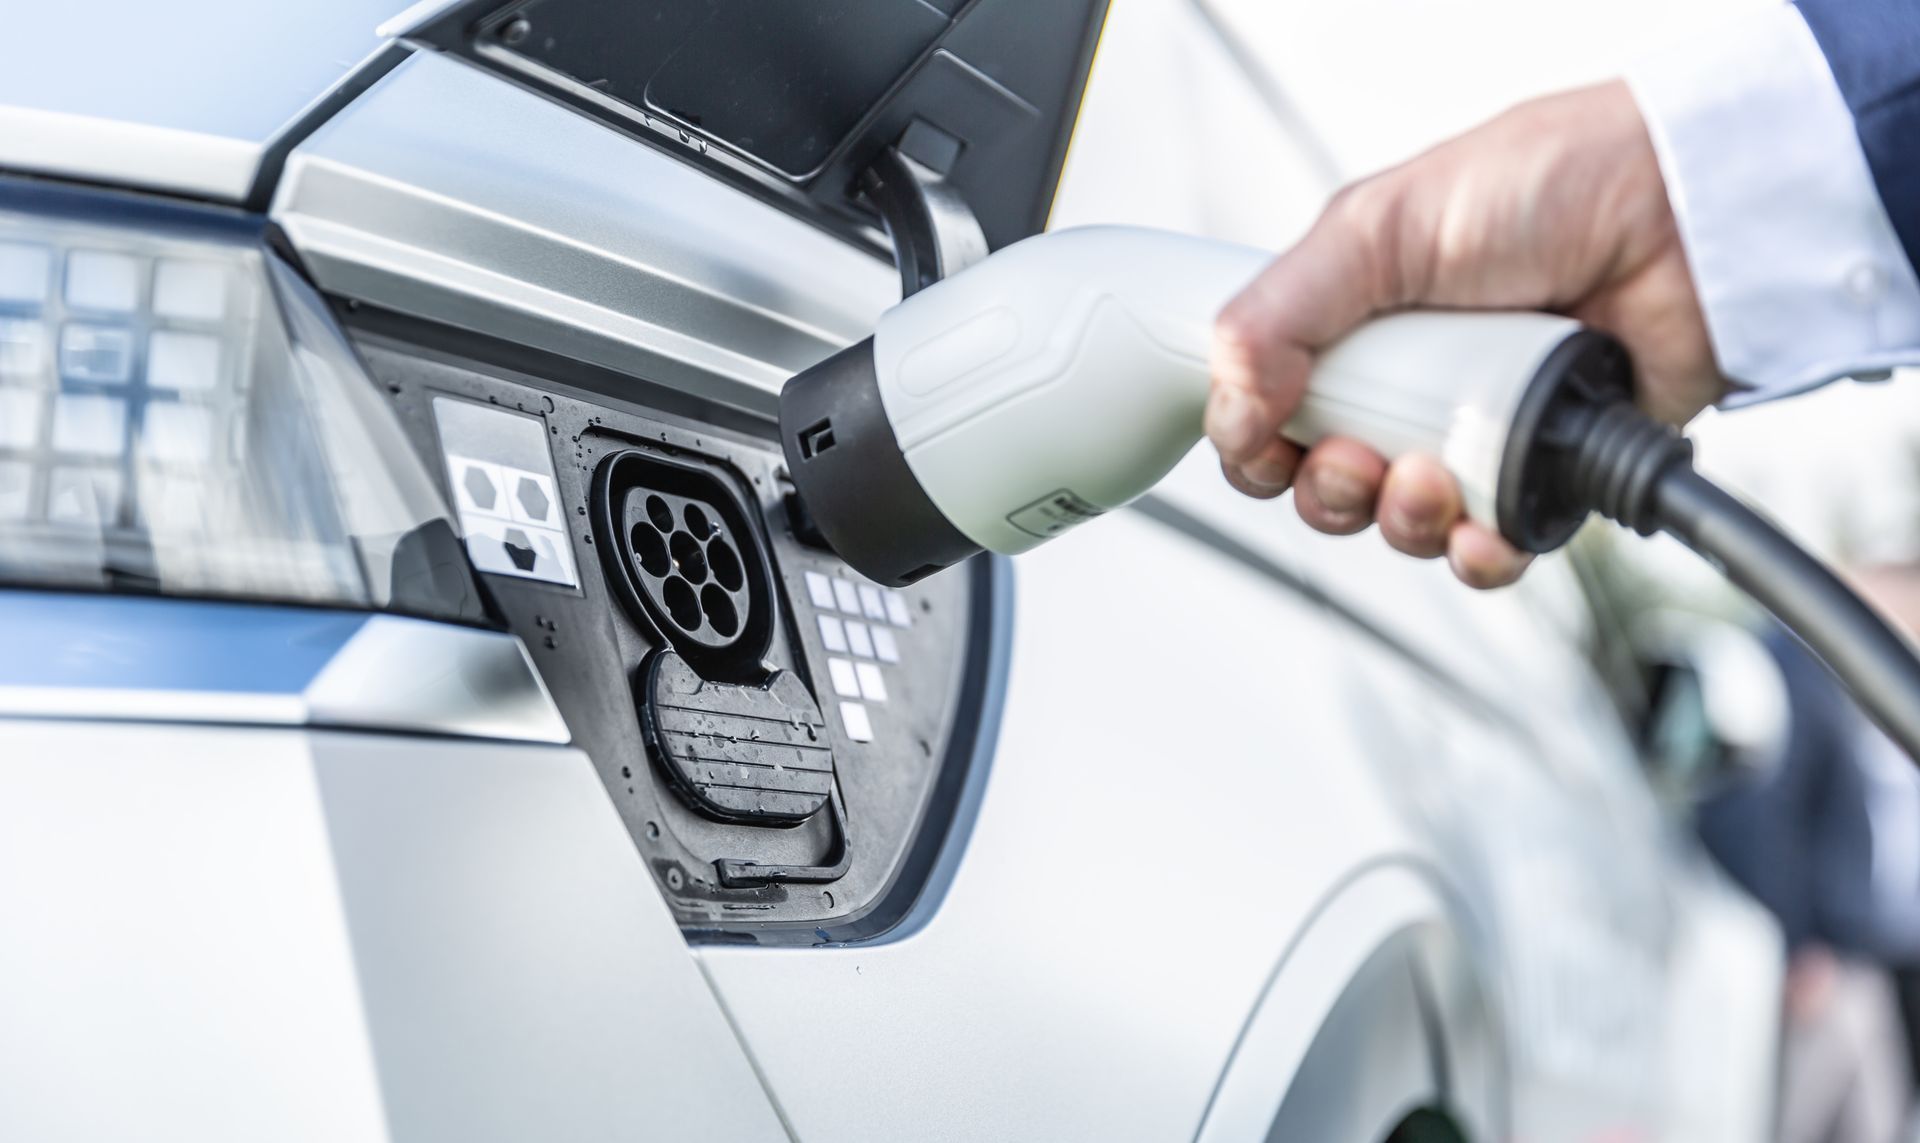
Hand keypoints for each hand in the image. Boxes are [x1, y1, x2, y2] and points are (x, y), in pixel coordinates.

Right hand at [1206, 80, 1721, 587]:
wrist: (1685, 215)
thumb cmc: (1549, 186)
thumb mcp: (1378, 227)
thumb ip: (1280, 315)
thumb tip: (1229, 410)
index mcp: (1353, 325)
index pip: (1267, 415)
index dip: (1256, 446)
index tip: (1267, 441)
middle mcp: (1408, 384)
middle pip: (1325, 487)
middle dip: (1330, 491)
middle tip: (1360, 455)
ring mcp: (1476, 434)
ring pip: (1401, 528)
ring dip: (1402, 520)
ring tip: (1436, 475)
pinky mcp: (1544, 475)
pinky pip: (1489, 550)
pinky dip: (1476, 555)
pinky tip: (1482, 528)